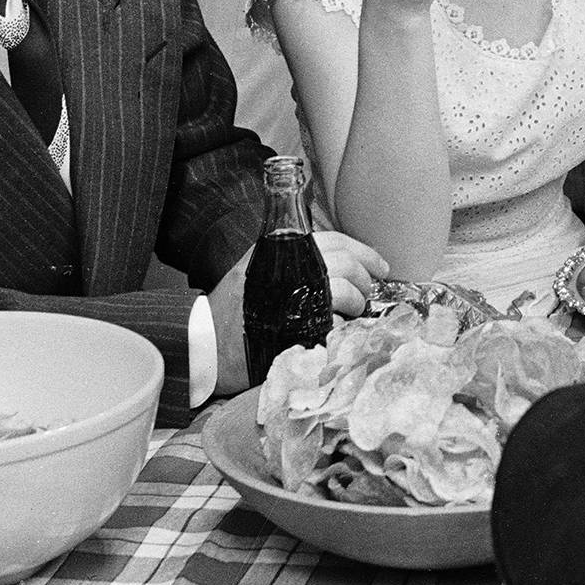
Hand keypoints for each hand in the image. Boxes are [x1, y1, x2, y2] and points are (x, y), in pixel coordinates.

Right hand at [206, 229, 388, 396]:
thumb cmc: (231, 310)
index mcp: (278, 249)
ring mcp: (287, 298)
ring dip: (356, 302)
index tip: (381, 267)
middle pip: (344, 263)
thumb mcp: (256, 268)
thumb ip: (291, 258)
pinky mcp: (289, 328)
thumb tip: (338, 258)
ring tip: (354, 311)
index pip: (334, 239)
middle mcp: (284, 269)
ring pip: (342, 290)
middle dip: (365, 279)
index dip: (364, 252)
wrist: (202, 345)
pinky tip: (337, 329)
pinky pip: (330, 321)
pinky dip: (341, 325)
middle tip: (368, 293)